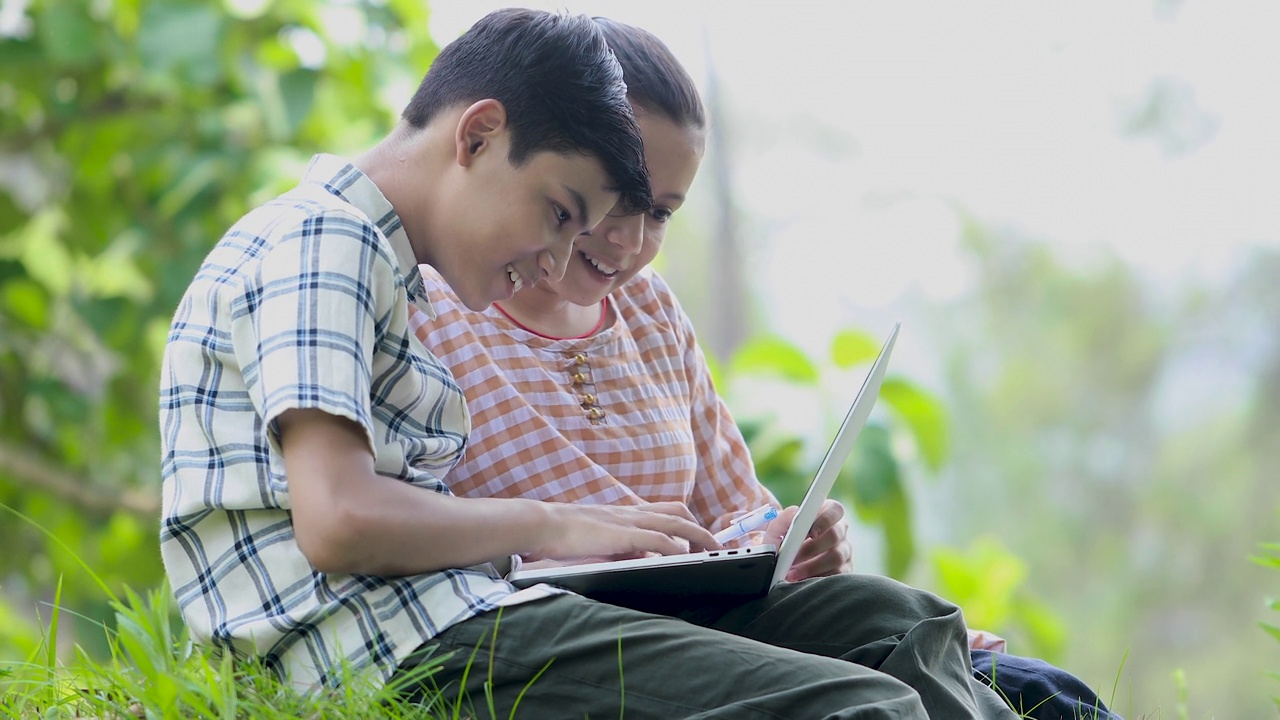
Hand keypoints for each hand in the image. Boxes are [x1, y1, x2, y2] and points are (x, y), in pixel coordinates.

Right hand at [523, 501, 720, 562]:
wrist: (542, 524)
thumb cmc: (562, 534)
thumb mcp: (596, 539)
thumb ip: (618, 546)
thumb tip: (636, 559)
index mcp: (624, 513)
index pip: (664, 510)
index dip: (685, 521)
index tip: (699, 534)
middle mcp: (631, 513)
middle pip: (677, 513)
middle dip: (700, 529)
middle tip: (714, 546)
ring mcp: (628, 521)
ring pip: (675, 524)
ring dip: (697, 537)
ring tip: (711, 553)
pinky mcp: (622, 534)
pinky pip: (657, 539)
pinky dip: (674, 548)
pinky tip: (683, 558)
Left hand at [761, 500, 853, 581]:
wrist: (786, 559)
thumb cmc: (786, 538)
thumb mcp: (780, 527)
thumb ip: (785, 519)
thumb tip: (793, 515)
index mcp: (828, 513)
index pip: (835, 510)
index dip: (825, 520)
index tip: (810, 533)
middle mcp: (840, 531)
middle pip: (835, 535)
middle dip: (812, 548)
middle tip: (792, 558)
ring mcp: (845, 551)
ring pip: (837, 557)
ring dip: (812, 566)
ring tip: (792, 573)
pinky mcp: (845, 570)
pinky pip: (838, 575)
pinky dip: (819, 578)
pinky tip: (803, 582)